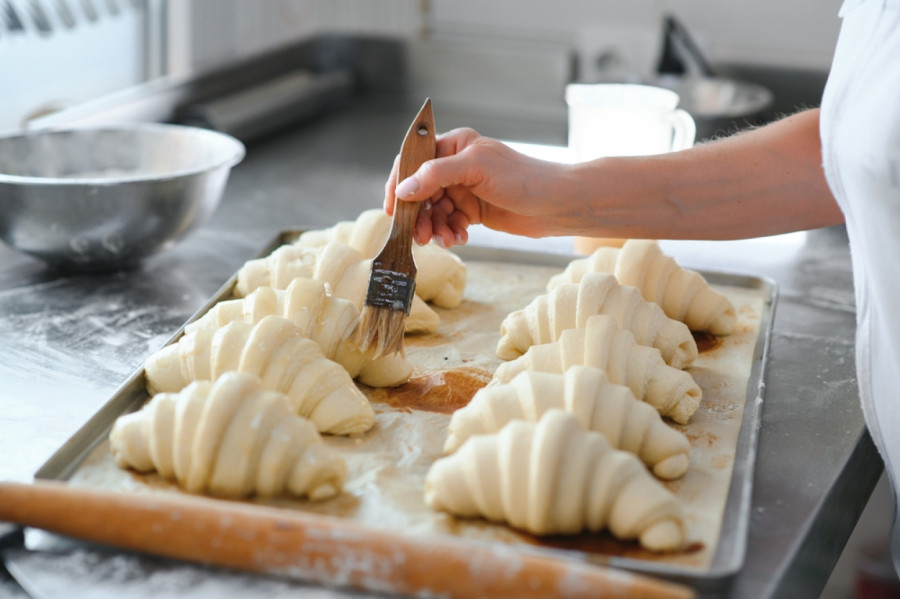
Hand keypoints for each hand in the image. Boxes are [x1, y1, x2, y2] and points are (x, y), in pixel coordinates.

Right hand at [383, 128, 571, 246]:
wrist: (555, 204)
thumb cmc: (523, 178)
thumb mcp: (475, 169)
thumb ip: (436, 175)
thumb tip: (403, 189)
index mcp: (454, 145)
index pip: (413, 160)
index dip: (398, 183)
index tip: (393, 208)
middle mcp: (456, 166)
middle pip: (420, 191)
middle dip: (419, 215)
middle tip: (420, 235)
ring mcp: (464, 189)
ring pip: (433, 211)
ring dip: (434, 228)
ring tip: (446, 239)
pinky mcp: (472, 211)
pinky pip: (448, 223)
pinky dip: (449, 232)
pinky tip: (460, 238)